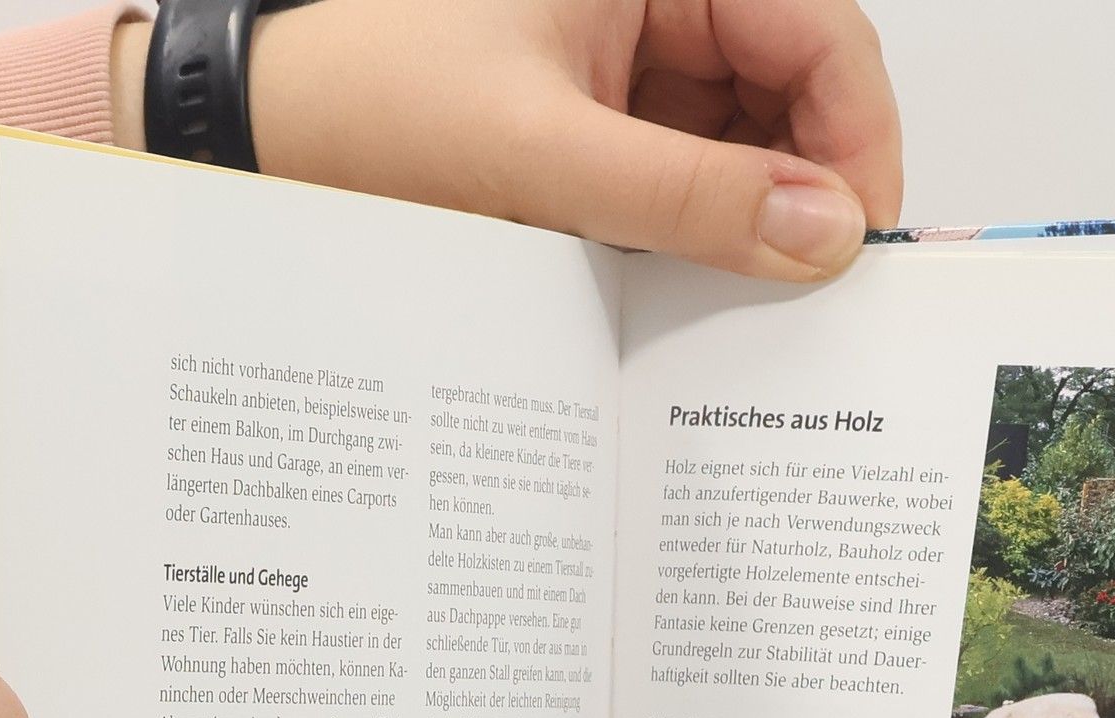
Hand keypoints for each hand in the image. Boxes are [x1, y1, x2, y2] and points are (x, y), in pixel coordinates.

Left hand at [111, 0, 900, 279]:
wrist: (258, 136)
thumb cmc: (363, 102)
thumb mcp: (544, 156)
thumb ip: (692, 197)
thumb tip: (823, 230)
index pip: (819, 29)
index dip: (857, 136)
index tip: (856, 239)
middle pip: (797, 84)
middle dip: (811, 182)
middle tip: (809, 283)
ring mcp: (631, 59)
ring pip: (751, 137)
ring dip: (758, 215)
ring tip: (743, 290)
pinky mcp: (605, 121)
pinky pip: (693, 171)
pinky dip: (705, 229)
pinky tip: (694, 279)